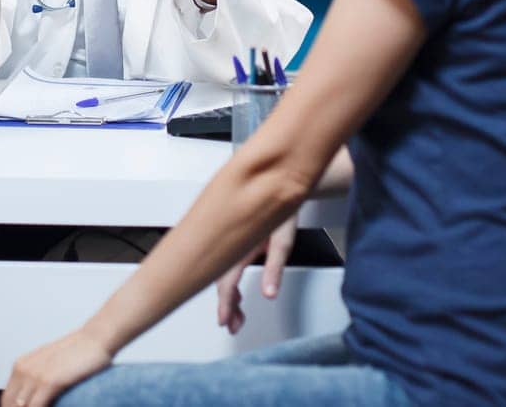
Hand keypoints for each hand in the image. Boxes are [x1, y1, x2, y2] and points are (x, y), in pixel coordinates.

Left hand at [3, 327, 113, 406]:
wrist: (96, 339)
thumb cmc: (78, 354)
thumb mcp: (49, 365)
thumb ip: (38, 379)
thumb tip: (34, 399)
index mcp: (21, 366)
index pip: (7, 400)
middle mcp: (23, 370)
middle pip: (10, 405)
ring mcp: (35, 375)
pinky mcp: (49, 381)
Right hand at [216, 213, 297, 334]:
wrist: (282, 180)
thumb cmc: (284, 206)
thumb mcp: (283, 239)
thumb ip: (275, 267)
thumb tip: (269, 293)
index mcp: (240, 244)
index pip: (227, 281)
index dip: (225, 303)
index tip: (225, 320)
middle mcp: (232, 243)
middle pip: (221, 279)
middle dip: (226, 305)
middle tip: (232, 324)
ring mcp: (233, 240)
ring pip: (223, 272)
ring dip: (229, 296)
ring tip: (236, 317)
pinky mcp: (237, 240)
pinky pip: (227, 264)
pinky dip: (230, 282)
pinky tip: (236, 293)